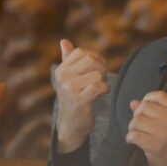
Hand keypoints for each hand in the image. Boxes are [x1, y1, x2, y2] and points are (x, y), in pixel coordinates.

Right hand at [54, 39, 108, 153]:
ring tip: (100, 86)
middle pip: (91, 60)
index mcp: (61, 70)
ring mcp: (70, 89)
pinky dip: (105, 88)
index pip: (82, 52)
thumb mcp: (68, 78)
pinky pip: (98, 86)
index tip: (98, 66)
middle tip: (102, 77)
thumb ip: (67, 59)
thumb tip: (64, 41)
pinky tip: (103, 92)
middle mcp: (63, 78)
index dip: (95, 56)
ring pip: (97, 74)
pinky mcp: (80, 101)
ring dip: (104, 80)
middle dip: (101, 67)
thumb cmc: (72, 98)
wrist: (70, 124)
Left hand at [126, 91, 166, 165]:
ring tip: (136, 134)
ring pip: (137, 120)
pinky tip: (134, 142)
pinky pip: (133, 135)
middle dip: (137, 116)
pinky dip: (130, 138)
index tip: (143, 109)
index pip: (159, 95)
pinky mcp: (154, 145)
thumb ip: (152, 112)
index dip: (147, 99)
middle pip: (144, 107)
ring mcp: (164, 132)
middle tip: (138, 126)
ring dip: (132, 128)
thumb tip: (133, 102)